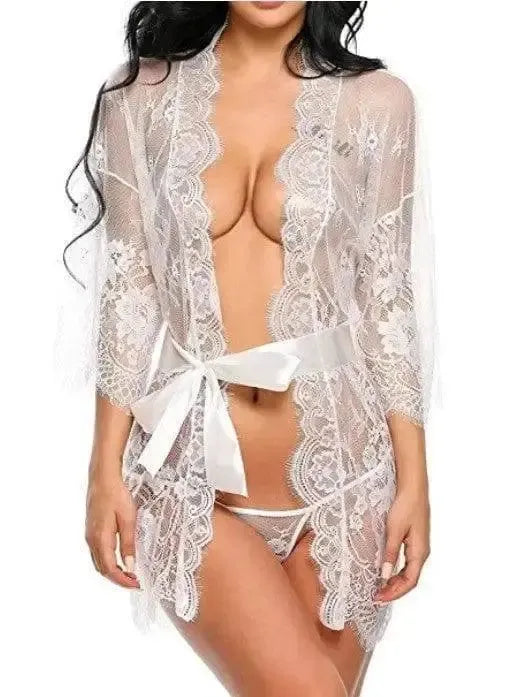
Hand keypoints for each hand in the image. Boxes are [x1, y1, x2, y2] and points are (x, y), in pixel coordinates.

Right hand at [85, 472, 139, 588]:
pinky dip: (108, 562)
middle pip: (102, 569)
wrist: (103, 479)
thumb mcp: (128, 519)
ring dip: (113, 572)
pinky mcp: (91, 531)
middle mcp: (91, 540)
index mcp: (100, 539)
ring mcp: (89, 536)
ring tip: (129, 574)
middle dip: (118, 579)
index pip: (110, 569)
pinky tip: (120, 560)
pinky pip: (98, 554)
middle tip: (135, 582)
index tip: (136, 585)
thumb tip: (130, 566)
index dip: (123, 581)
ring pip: (99, 563)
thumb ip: (128, 544)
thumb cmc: (116, 495)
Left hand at [374, 484, 429, 603]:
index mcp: (420, 552)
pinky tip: (387, 570)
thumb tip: (384, 574)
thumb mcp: (394, 530)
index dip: (395, 593)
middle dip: (394, 590)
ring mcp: (419, 546)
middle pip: (410, 579)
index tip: (379, 598)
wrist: (413, 488)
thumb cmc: (406, 506)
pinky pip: (407, 562)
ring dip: (395, 581)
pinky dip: (397, 570)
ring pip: (408, 571)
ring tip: (380, 587)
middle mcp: (422, 552)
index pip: (410, 582)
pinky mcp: (414, 540)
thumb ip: (389, 553)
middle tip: (376, 596)